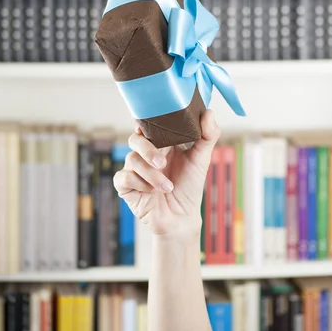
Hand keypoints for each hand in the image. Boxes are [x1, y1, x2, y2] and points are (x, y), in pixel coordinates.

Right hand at [114, 110, 219, 238]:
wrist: (182, 217)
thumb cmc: (190, 186)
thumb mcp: (201, 159)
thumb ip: (207, 135)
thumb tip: (209, 112)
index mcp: (160, 143)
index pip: (147, 125)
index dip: (144, 121)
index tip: (147, 123)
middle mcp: (145, 154)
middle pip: (135, 139)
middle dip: (147, 150)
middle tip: (162, 163)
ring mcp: (134, 169)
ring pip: (131, 160)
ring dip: (151, 174)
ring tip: (168, 187)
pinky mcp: (126, 186)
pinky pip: (123, 177)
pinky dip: (138, 183)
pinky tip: (150, 192)